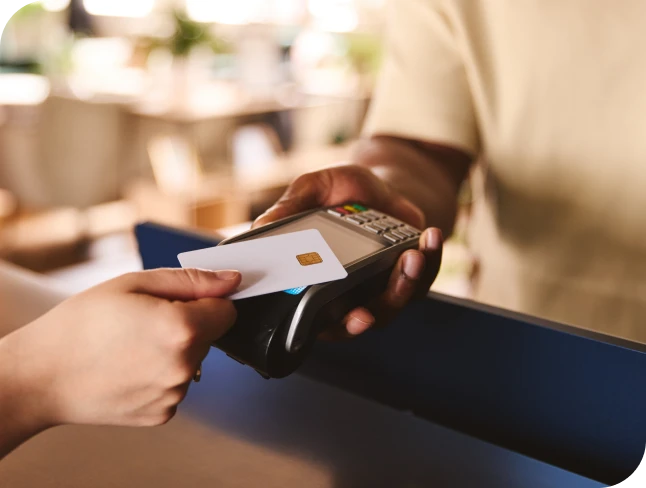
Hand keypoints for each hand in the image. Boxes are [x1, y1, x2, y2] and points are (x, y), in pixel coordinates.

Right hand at [2, 268, 239, 430]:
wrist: (40, 376)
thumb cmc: (81, 324)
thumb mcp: (135, 283)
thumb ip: (192, 281)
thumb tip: (231, 280)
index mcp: (182, 329)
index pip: (227, 311)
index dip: (206, 301)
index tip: (181, 300)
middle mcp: (183, 367)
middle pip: (210, 336)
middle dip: (188, 324)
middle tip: (144, 321)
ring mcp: (173, 395)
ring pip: (193, 361)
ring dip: (174, 350)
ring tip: (131, 345)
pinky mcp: (161, 414)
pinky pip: (176, 385)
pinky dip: (161, 374)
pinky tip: (130, 367)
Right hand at [253, 164, 442, 338]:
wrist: (382, 185)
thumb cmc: (341, 192)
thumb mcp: (313, 189)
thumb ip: (290, 207)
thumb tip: (260, 227)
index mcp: (320, 281)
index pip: (317, 316)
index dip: (325, 327)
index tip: (333, 322)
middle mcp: (351, 291)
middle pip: (358, 321)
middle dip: (365, 319)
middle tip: (365, 312)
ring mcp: (383, 286)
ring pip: (394, 304)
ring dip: (404, 286)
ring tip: (410, 257)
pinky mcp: (412, 275)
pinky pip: (424, 278)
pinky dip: (430, 260)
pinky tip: (428, 237)